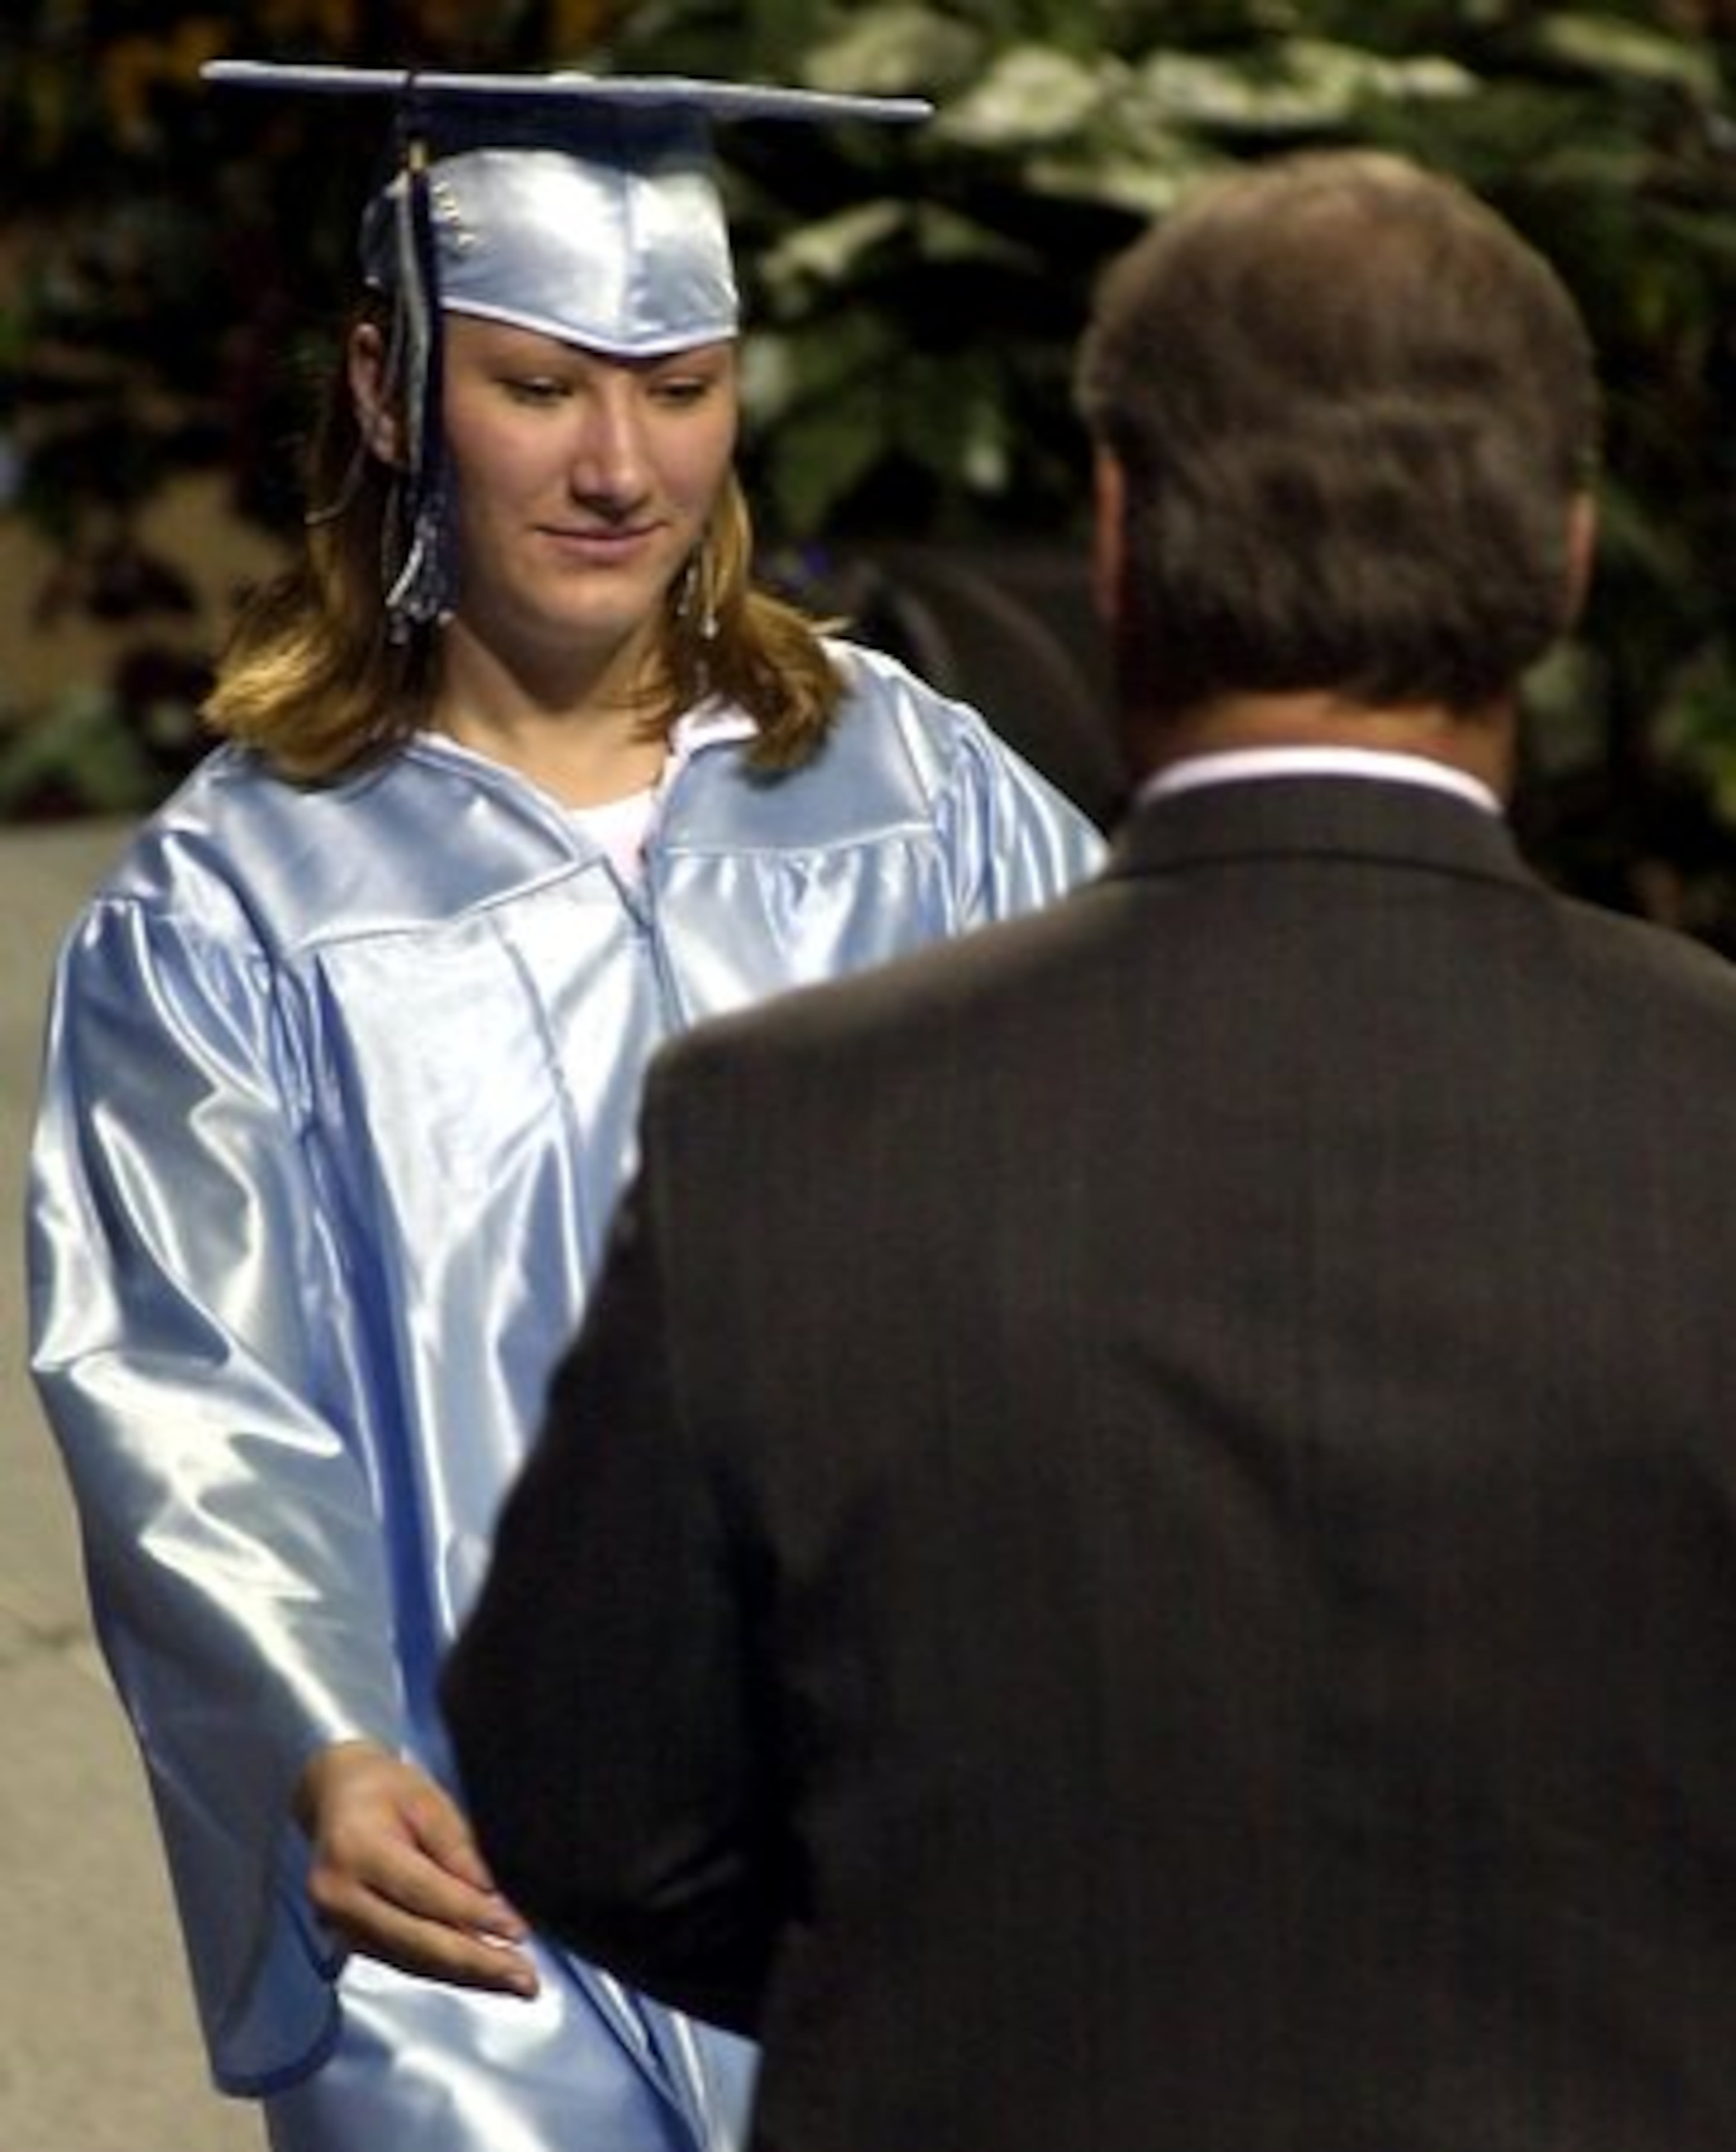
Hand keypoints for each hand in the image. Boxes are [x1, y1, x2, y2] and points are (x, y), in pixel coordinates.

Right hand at [295, 1739, 539, 1997]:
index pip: (425, 1893)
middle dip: (476, 1963)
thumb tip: (492, 1899)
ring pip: (412, 1960)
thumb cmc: (387, 1789)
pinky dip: (444, 1969)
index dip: (474, 1916)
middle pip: (417, 1940)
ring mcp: (338, 1925)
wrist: (335, 1796)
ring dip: (465, 1976)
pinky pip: (402, 1960)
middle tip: (526, 1980)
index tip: (518, 1931)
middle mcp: (339, 1897)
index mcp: (356, 1850)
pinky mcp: (347, 1940)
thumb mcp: (428, 1801)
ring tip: (513, 1983)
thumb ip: (458, 1850)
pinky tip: (479, 1975)